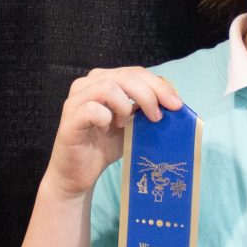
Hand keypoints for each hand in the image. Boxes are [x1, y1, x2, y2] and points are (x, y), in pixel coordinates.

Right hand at [44, 67, 180, 197]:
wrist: (78, 173)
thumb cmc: (104, 145)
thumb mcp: (132, 124)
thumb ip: (145, 109)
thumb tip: (172, 102)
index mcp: (104, 80)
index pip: (136, 72)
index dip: (158, 85)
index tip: (176, 104)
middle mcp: (87, 84)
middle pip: (126, 76)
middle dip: (149, 94)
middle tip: (159, 117)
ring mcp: (76, 99)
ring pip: (109, 87)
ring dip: (125, 106)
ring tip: (127, 125)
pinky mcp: (70, 118)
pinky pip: (93, 109)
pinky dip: (106, 119)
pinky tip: (107, 129)